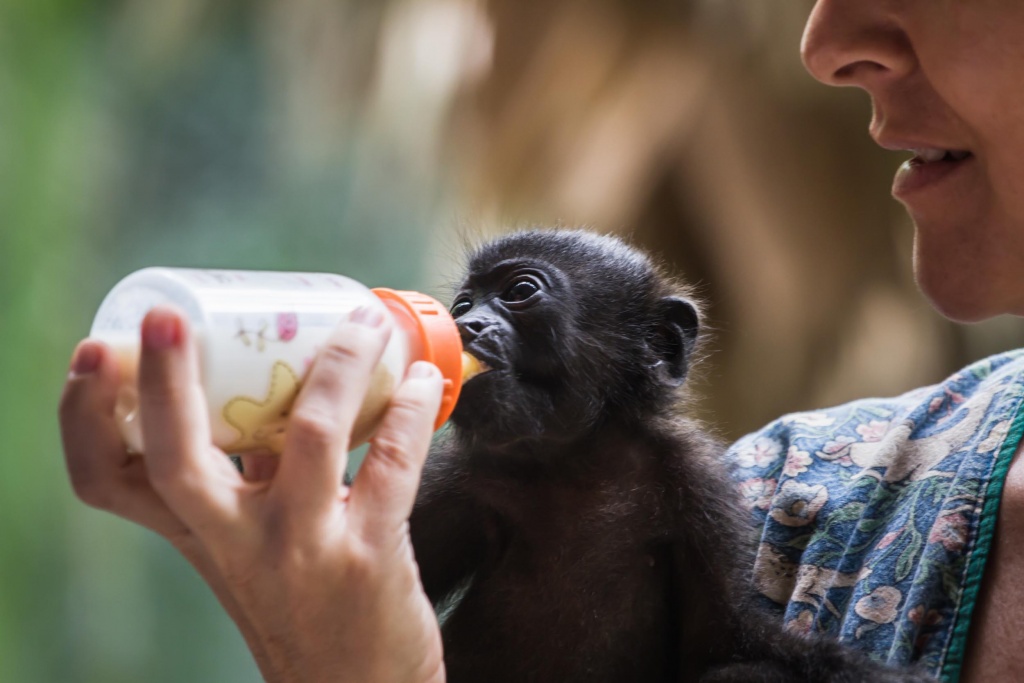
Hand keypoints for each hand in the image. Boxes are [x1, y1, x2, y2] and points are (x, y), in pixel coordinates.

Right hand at [59, 305, 445, 682]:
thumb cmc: (302, 605)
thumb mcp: (251, 547)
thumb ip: (251, 478)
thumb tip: (273, 388)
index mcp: (196, 534)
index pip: (108, 481)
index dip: (85, 417)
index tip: (100, 352)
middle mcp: (235, 545)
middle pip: (175, 459)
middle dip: (166, 380)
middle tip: (176, 315)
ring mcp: (301, 550)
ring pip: (310, 436)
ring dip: (342, 363)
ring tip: (366, 323)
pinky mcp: (368, 556)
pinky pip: (392, 460)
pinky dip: (408, 409)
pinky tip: (419, 382)